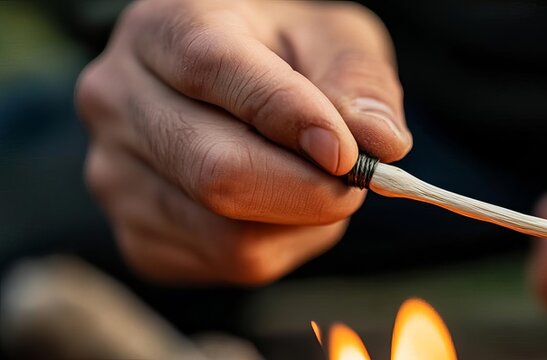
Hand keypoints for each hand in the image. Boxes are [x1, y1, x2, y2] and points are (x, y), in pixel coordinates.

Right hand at [75, 0, 409, 284]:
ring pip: (225, 234)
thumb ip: (359, 79)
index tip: (348, 152)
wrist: (226, 86)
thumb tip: (381, 142)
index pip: (214, 69)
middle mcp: (118, 100)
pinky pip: (224, 264)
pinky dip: (279, 246)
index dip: (289, 116)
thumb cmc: (284, 54)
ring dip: (301, 223)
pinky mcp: (138, 237)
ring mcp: (117, 175)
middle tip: (358, 183)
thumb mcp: (331, 37)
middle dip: (307, 190)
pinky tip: (284, 208)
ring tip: (319, 184)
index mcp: (162, 28)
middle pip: (213, 169)